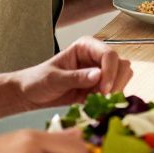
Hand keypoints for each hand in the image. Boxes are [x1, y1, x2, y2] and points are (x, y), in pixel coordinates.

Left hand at [9, 37, 132, 108]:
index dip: (110, 72)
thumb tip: (98, 75)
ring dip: (114, 91)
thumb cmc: (37, 81)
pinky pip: (116, 91)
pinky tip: (96, 105)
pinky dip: (110, 100)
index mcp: (86, 47)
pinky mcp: (100, 87)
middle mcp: (96, 57)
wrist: (30, 96)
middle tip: (102, 99)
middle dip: (115, 82)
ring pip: (123, 78)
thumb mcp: (53, 79)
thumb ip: (75, 77)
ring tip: (96, 101)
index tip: (103, 90)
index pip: (109, 55)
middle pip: (121, 65)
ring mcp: (101, 72)